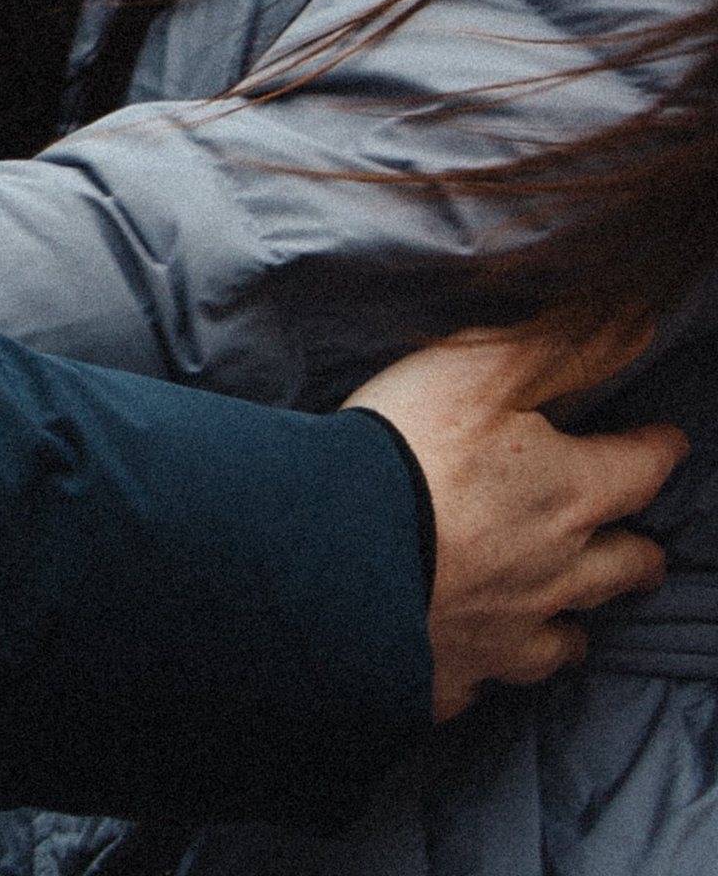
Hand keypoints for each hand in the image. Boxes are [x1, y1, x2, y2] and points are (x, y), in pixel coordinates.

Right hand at [345, 319, 684, 722]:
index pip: (642, 471)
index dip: (658, 450)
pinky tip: (474, 659)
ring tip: (571, 618)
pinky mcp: (455, 675)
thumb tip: (639, 319)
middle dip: (639, 555)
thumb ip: (568, 344)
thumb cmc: (413, 447)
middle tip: (645, 548)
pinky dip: (487, 668)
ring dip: (573, 622)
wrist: (335, 554)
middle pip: (623, 570)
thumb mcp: (487, 367)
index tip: (667, 441)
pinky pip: (487, 682)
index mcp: (570, 496)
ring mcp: (508, 635)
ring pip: (566, 638)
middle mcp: (555, 574)